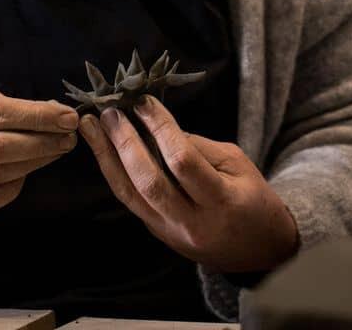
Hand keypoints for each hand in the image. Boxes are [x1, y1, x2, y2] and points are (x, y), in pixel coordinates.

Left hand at [80, 95, 299, 274]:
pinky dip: (115, 173)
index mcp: (220, 202)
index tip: (144, 102)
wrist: (260, 250)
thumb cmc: (254, 199)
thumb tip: (156, 127)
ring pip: (129, 195)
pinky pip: (131, 202)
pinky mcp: (157, 234)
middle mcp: (191, 222)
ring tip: (91, 128)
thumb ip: (198, 147)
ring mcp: (170, 233)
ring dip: (106, 158)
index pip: (182, 161)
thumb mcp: (237, 164)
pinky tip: (104, 150)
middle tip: (110, 113)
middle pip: (148, 181)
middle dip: (124, 143)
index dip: (160, 128)